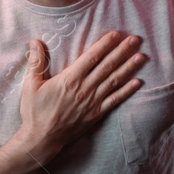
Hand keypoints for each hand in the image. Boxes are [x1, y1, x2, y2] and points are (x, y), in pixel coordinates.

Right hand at [13, 30, 146, 160]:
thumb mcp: (31, 85)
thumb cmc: (35, 112)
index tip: (116, 34)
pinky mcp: (96, 113)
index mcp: (69, 79)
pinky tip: (138, 82)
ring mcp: (92, 101)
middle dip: (122, 51)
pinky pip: (115, 100)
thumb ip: (36, 62)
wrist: (42, 139)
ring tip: (142, 57)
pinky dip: (127, 91)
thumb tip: (35, 41)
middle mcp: (84, 88)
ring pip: (114, 81)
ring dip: (129, 68)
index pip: (91, 57)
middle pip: (107, 66)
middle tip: (136, 39)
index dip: (105, 44)